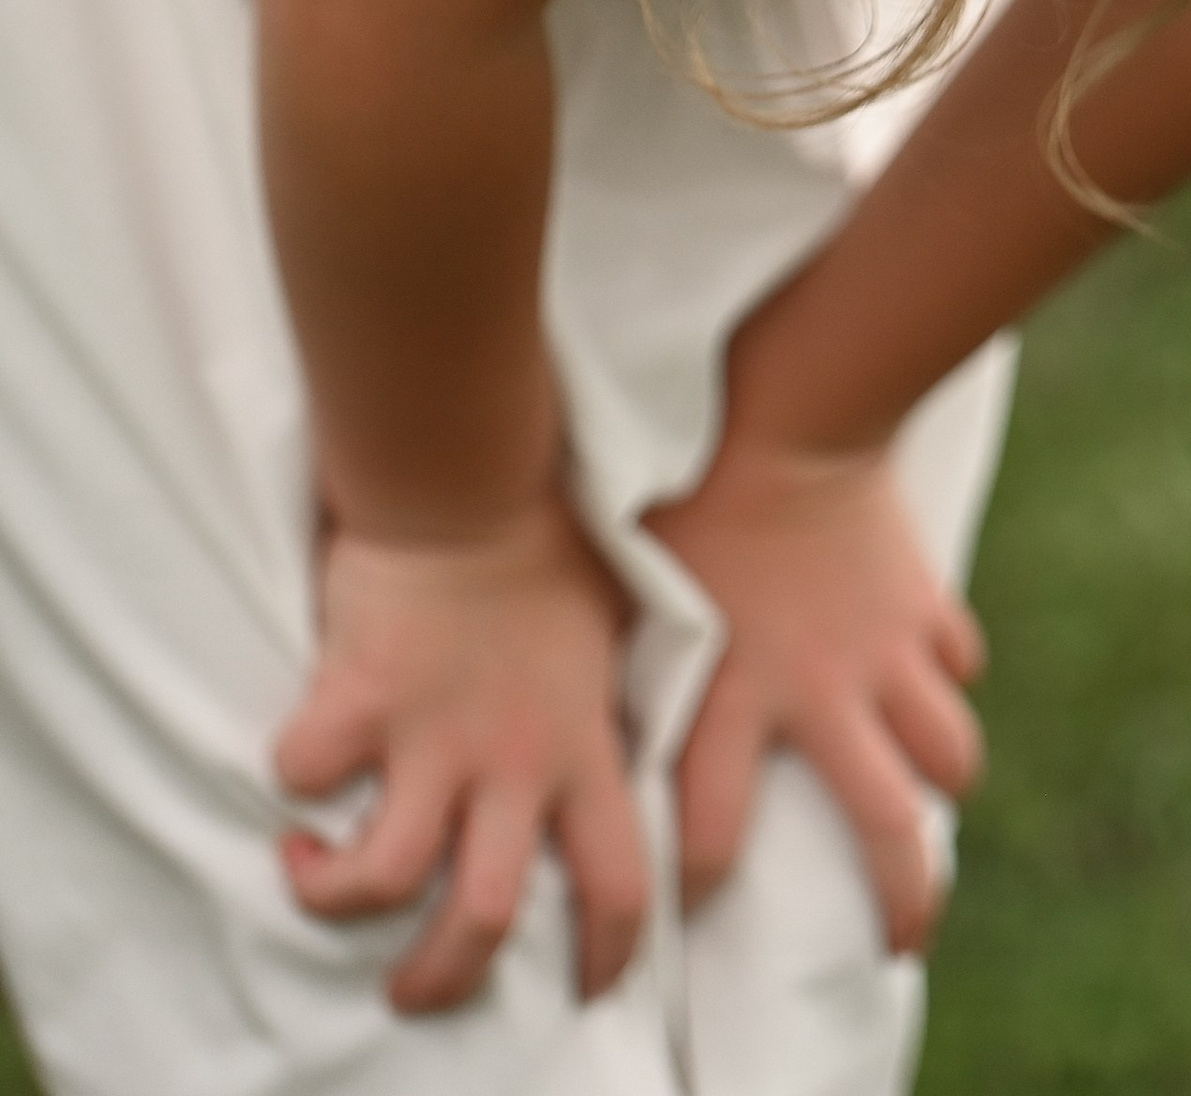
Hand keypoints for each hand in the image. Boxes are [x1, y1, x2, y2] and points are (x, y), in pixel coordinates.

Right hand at [274, 498, 650, 1013]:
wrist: (475, 474)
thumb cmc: (551, 540)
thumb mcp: (612, 631)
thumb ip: (608, 699)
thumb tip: (628, 740)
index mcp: (582, 746)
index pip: (619, 880)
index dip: (608, 951)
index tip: (588, 989)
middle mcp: (512, 760)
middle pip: (483, 920)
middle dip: (439, 979)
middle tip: (408, 990)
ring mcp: (431, 735)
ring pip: (385, 879)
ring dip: (338, 899)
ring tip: (314, 876)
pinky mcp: (359, 698)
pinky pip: (303, 775)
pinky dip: (289, 786)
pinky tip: (297, 767)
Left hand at [645, 436, 984, 952]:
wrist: (790, 410)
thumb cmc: (692, 487)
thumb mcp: (640, 586)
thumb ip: (638, 660)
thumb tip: (601, 716)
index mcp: (736, 695)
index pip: (712, 832)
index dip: (696, 883)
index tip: (691, 905)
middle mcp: (822, 691)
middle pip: (886, 827)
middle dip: (905, 898)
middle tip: (901, 939)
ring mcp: (884, 649)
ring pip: (947, 750)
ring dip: (942, 779)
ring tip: (930, 797)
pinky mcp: (922, 600)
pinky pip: (957, 656)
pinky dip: (949, 672)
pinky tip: (932, 673)